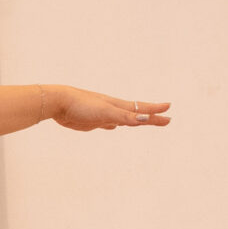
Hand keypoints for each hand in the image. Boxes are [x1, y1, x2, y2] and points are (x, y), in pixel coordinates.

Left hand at [51, 88, 169, 130]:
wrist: (58, 102)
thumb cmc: (82, 105)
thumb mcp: (106, 112)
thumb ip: (124, 116)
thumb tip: (144, 118)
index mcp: (118, 106)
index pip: (141, 109)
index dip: (155, 111)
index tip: (169, 109)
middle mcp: (112, 109)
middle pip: (136, 114)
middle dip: (150, 117)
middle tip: (165, 119)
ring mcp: (102, 115)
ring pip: (123, 118)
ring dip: (134, 120)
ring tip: (144, 121)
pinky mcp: (91, 121)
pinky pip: (107, 123)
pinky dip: (113, 125)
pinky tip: (113, 126)